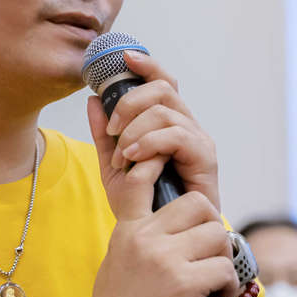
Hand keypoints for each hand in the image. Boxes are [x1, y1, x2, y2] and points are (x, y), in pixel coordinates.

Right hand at [78, 85, 239, 296]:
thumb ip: (138, 241)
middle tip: (210, 252)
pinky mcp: (185, 283)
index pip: (142, 178)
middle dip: (212, 226)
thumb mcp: (115, 262)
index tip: (176, 180)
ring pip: (219, 235)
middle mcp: (147, 237)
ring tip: (213, 280)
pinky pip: (225, 269)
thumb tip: (167, 231)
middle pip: (199, 204)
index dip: (161, 167)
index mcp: (128, 229)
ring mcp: (166, 258)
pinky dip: (227, 286)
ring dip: (223, 259)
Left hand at [97, 49, 221, 214]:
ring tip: (122, 153)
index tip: (125, 58)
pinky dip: (149, 142)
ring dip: (135, 128)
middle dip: (130, 102)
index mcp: (168, 122)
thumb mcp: (114, 167)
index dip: (147, 65)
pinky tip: (133, 157)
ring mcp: (198, 139)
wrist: (166, 238)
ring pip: (165, 110)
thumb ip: (104, 135)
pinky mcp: (205, 157)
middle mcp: (186, 125)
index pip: (163, 81)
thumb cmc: (146, 203)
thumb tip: (92, 100)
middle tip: (112, 129)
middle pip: (163, 88)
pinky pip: (176, 135)